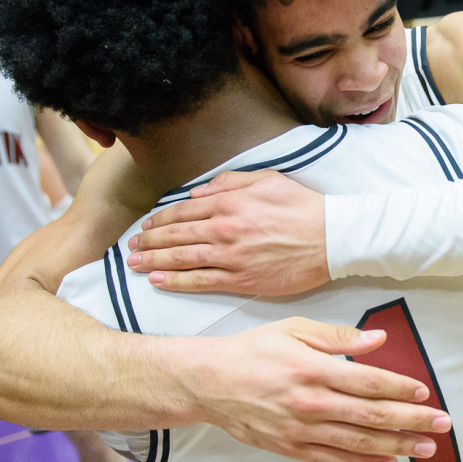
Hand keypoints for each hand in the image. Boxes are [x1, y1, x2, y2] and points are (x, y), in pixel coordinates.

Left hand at [127, 170, 328, 295]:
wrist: (331, 238)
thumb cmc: (302, 207)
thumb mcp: (266, 179)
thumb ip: (230, 182)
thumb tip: (199, 191)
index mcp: (229, 202)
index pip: (183, 211)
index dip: (160, 219)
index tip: (146, 225)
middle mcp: (224, 229)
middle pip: (175, 236)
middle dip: (148, 241)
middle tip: (131, 246)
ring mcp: (231, 257)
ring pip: (182, 259)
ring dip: (153, 261)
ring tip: (134, 264)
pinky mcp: (241, 280)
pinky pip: (200, 282)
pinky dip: (176, 282)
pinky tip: (158, 282)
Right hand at [195, 317, 450, 461]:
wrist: (209, 383)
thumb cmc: (251, 351)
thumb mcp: (293, 329)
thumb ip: (337, 336)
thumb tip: (377, 339)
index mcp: (313, 368)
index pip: (369, 381)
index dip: (401, 388)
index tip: (425, 393)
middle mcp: (311, 402)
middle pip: (372, 415)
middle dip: (411, 421)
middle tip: (441, 424)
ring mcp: (301, 429)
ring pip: (358, 441)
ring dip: (396, 446)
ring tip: (424, 448)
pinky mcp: (292, 447)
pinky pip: (334, 460)